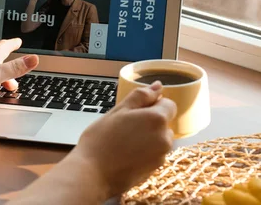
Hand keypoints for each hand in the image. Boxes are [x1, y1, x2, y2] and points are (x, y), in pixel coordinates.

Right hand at [71, 82, 176, 196]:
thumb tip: (158, 86)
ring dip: (147, 136)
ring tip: (123, 141)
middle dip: (149, 121)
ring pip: (159, 138)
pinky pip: (154, 153)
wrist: (92, 174)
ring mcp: (161, 156)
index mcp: (157, 119)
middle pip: (164, 122)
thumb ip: (141, 96)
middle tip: (125, 125)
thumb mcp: (118, 110)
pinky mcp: (155, 170)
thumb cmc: (101, 139)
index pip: (169, 104)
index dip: (152, 104)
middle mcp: (165, 138)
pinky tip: (126, 153)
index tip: (135, 110)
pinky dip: (144, 151)